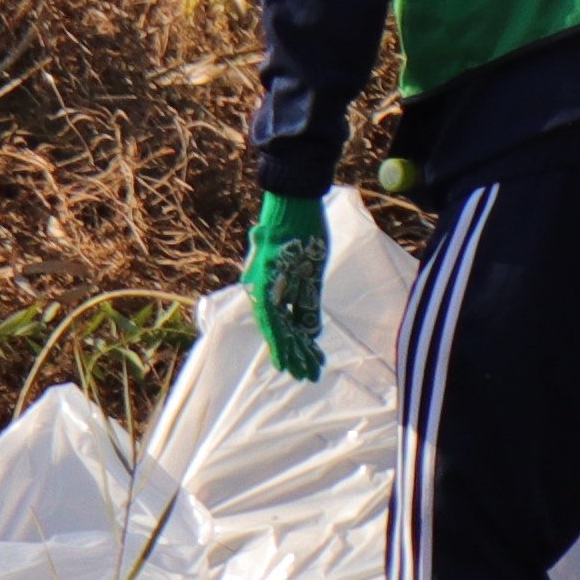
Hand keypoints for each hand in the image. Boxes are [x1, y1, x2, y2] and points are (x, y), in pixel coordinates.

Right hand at [245, 192, 326, 383]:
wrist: (297, 203)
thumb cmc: (289, 224)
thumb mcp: (286, 253)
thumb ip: (287, 279)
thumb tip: (295, 312)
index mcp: (264, 287)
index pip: (272, 324)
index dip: (280, 347)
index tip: (285, 368)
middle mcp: (273, 292)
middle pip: (284, 330)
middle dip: (295, 354)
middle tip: (306, 377)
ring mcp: (288, 289)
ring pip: (294, 324)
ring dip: (304, 347)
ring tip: (313, 370)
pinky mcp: (305, 284)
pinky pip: (305, 312)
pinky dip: (310, 329)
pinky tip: (315, 345)